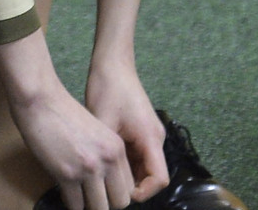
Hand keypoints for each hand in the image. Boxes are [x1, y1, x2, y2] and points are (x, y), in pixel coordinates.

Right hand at [0, 55, 134, 209]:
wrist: (39, 99)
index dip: (115, 193)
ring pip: (99, 207)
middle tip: (91, 198)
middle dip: (105, 203)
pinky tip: (65, 193)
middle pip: (119, 203)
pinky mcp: (66, 174)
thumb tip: (103, 179)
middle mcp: (107, 160)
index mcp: (116, 148)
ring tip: (79, 198)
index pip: (128, 187)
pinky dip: (71, 204)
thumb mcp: (95, 130)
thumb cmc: (61, 111)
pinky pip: (75, 205)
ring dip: (88, 206)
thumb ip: (104, 154)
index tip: (103, 192)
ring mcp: (88, 168)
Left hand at [83, 53, 168, 201]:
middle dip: (132, 186)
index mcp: (151, 138)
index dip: (144, 193)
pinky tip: (104, 163)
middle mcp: (155, 138)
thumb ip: (106, 151)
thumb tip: (98, 177)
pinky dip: (124, 164)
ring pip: (143, 167)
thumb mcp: (103, 121)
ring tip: (103, 178)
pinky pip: (136, 155)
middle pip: (152, 175)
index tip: (121, 195)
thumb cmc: (108, 87)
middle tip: (107, 189)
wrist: (112, 63)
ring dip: (126, 175)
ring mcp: (148, 134)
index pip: (159, 179)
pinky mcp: (140, 131)